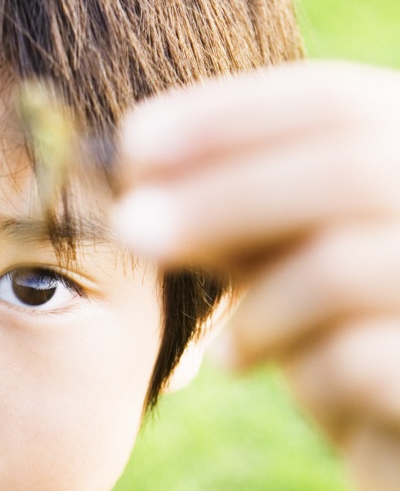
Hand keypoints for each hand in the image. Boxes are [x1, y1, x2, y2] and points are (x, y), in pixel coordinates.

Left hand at [114, 60, 399, 490]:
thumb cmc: (359, 338)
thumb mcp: (293, 261)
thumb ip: (237, 215)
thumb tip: (137, 168)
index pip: (336, 104)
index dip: (230, 118)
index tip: (134, 143)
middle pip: (346, 170)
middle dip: (220, 197)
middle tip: (131, 227)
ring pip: (339, 267)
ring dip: (258, 308)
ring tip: (236, 353)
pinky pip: (353, 362)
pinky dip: (306, 375)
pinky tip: (304, 386)